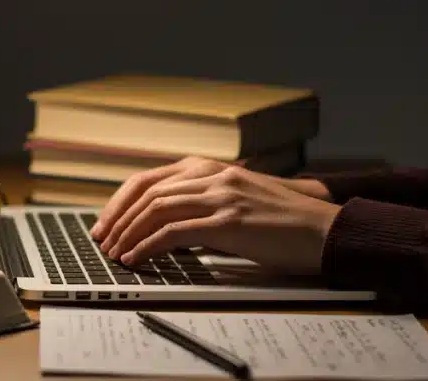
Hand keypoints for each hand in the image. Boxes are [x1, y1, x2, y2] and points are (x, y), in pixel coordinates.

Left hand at [91, 157, 329, 241]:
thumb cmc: (283, 222)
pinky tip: (137, 259)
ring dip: (128, 233)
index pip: (150, 178)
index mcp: (211, 168)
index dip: (121, 201)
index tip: (106, 222)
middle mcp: (212, 175)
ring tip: (115, 253)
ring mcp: (221, 196)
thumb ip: (203, 206)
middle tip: (102, 241)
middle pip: (147, 191)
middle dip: (118, 218)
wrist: (325, 229)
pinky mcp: (230, 221)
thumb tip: (165, 230)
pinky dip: (148, 246)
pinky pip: (175, 232)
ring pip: (156, 208)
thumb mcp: (236, 202)